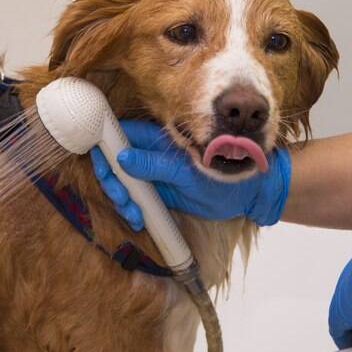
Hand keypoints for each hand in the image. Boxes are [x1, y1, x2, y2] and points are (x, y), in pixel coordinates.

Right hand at [89, 120, 290, 230]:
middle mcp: (148, 152)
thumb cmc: (222, 176)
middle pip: (113, 160)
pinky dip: (131, 208)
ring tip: (134, 213)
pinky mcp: (155, 192)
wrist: (246, 195)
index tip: (106, 169)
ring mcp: (151, 173)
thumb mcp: (186, 173)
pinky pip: (133, 197)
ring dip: (121, 198)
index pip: (118, 134)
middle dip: (112, 181)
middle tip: (122, 198)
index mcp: (155, 138)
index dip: (104, 149)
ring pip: (121, 181)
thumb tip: (122, 158)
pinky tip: (139, 218)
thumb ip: (155, 165)